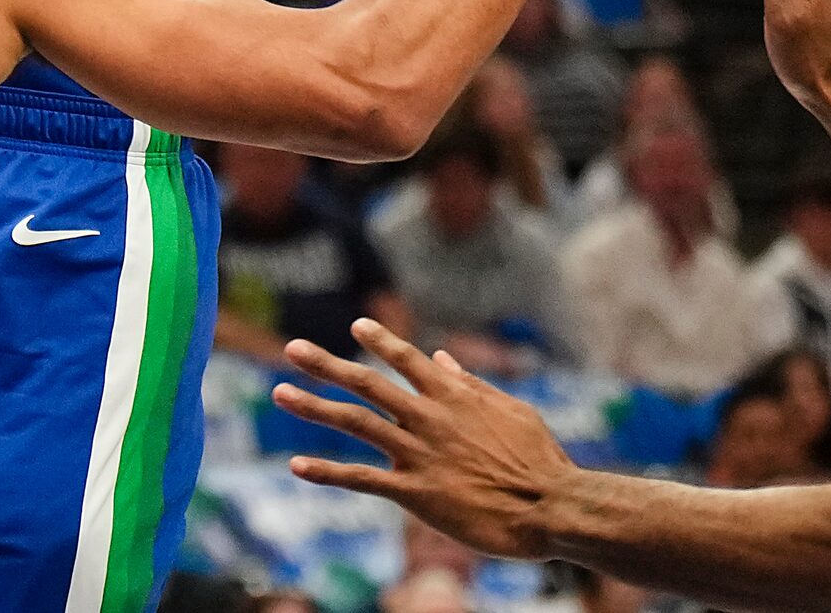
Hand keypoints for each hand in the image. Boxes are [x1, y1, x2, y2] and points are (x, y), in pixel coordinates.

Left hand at [275, 320, 576, 559]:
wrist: (551, 505)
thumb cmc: (540, 458)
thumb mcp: (510, 410)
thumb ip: (471, 385)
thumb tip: (442, 359)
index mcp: (453, 395)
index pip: (406, 358)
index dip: (380, 339)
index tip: (356, 325)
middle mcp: (429, 417)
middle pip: (366, 383)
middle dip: (325, 364)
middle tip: (291, 349)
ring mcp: (418, 453)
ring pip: (355, 422)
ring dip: (314, 406)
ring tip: (279, 393)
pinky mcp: (415, 492)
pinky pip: (361, 479)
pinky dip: (327, 471)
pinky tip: (297, 465)